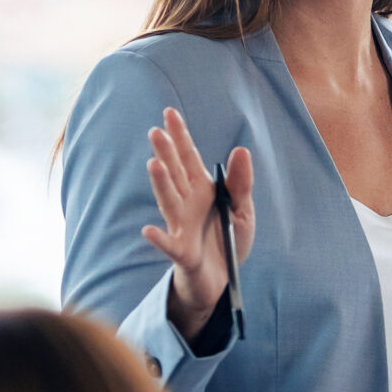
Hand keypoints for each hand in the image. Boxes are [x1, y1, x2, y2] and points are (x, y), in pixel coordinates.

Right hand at [140, 107, 254, 337]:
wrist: (222, 279)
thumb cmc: (229, 241)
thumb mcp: (243, 211)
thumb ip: (241, 184)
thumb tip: (241, 150)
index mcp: (201, 189)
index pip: (188, 157)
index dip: (180, 136)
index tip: (169, 112)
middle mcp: (187, 203)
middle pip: (175, 174)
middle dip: (167, 153)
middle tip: (156, 131)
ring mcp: (181, 226)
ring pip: (169, 201)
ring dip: (161, 184)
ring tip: (154, 165)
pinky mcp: (182, 252)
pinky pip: (169, 245)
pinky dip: (159, 239)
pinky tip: (149, 231)